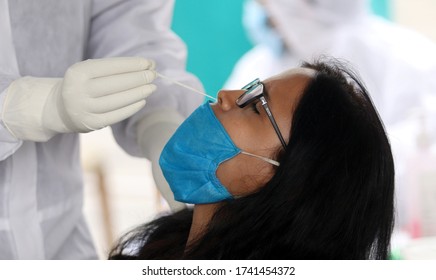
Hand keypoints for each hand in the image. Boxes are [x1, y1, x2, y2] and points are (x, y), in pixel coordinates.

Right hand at [2, 57, 155, 140]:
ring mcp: (84, 109)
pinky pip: (116, 115)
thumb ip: (115, 68)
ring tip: (152, 87)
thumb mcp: (91, 72)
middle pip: (116, 84)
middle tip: (153, 75)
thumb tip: (148, 65)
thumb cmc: (84, 84)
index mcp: (77, 72)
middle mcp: (78, 90)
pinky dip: (132, 107)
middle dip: (138, 78)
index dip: (131, 65)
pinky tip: (142, 101)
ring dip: (138, 93)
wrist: (61, 108)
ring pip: (118, 100)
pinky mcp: (92, 124)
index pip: (110, 66)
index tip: (149, 62)